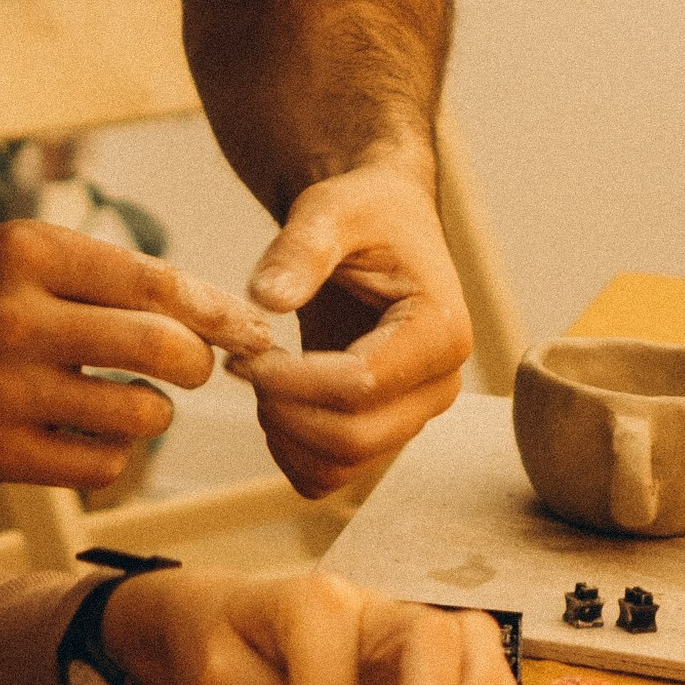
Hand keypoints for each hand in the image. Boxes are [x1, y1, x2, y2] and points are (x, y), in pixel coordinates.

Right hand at [0, 231, 230, 485]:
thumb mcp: (26, 252)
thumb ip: (112, 277)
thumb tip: (219, 315)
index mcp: (29, 253)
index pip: (156, 282)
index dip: (218, 311)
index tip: (248, 330)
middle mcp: (13, 318)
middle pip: (160, 349)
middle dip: (199, 363)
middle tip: (195, 367)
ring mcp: (0, 391)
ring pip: (139, 414)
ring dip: (156, 410)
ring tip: (137, 398)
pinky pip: (100, 465)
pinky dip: (115, 450)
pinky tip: (94, 431)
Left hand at [242, 164, 474, 500]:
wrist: (378, 223)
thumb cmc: (362, 211)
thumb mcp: (331, 209)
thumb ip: (302, 247)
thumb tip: (267, 298)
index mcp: (441, 331)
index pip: (362, 385)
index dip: (293, 380)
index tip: (246, 353)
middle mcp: (439, 385)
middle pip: (354, 438)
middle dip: (284, 410)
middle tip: (243, 365)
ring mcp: (413, 415)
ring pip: (342, 466)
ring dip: (284, 434)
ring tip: (257, 377)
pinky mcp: (384, 430)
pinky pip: (333, 475)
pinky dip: (291, 452)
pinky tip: (273, 401)